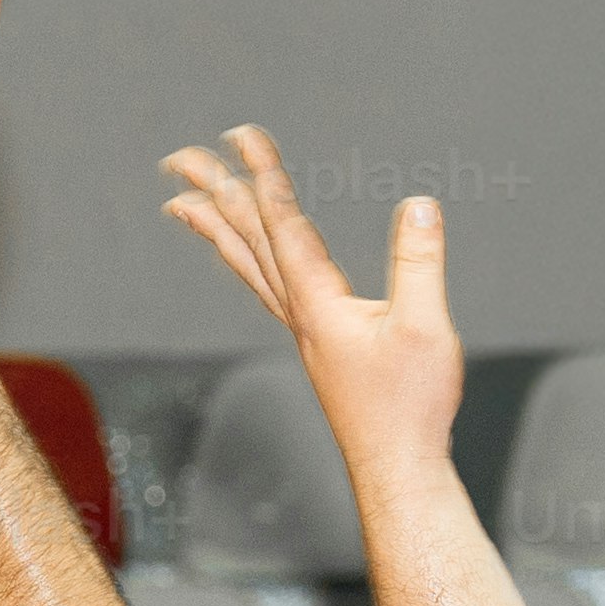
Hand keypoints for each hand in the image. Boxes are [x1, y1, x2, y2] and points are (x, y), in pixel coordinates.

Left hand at [158, 125, 461, 476]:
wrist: (398, 469)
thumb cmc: (410, 407)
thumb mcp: (424, 328)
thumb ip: (420, 263)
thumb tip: (419, 206)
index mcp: (317, 304)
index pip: (282, 224)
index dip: (262, 175)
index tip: (241, 136)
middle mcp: (298, 314)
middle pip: (246, 241)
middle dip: (214, 194)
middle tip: (180, 158)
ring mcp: (303, 331)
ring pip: (247, 266)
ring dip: (216, 227)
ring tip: (183, 200)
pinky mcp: (316, 345)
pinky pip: (266, 286)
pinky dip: (246, 258)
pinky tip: (247, 254)